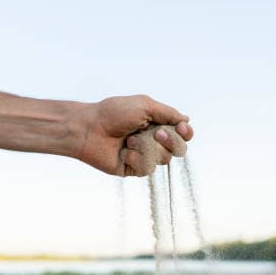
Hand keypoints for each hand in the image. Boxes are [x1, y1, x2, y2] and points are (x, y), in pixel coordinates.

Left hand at [74, 95, 192, 176]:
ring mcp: (145, 155)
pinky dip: (136, 158)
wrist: (89, 129)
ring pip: (164, 159)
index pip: (182, 133)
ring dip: (147, 147)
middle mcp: (153, 140)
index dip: (185, 133)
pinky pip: (148, 168)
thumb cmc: (113, 113)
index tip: (181, 128)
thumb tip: (187, 120)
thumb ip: (168, 113)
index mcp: (157, 123)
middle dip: (168, 140)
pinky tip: (124, 152)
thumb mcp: (144, 106)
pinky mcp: (135, 168)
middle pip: (178, 148)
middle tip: (155, 132)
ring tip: (130, 140)